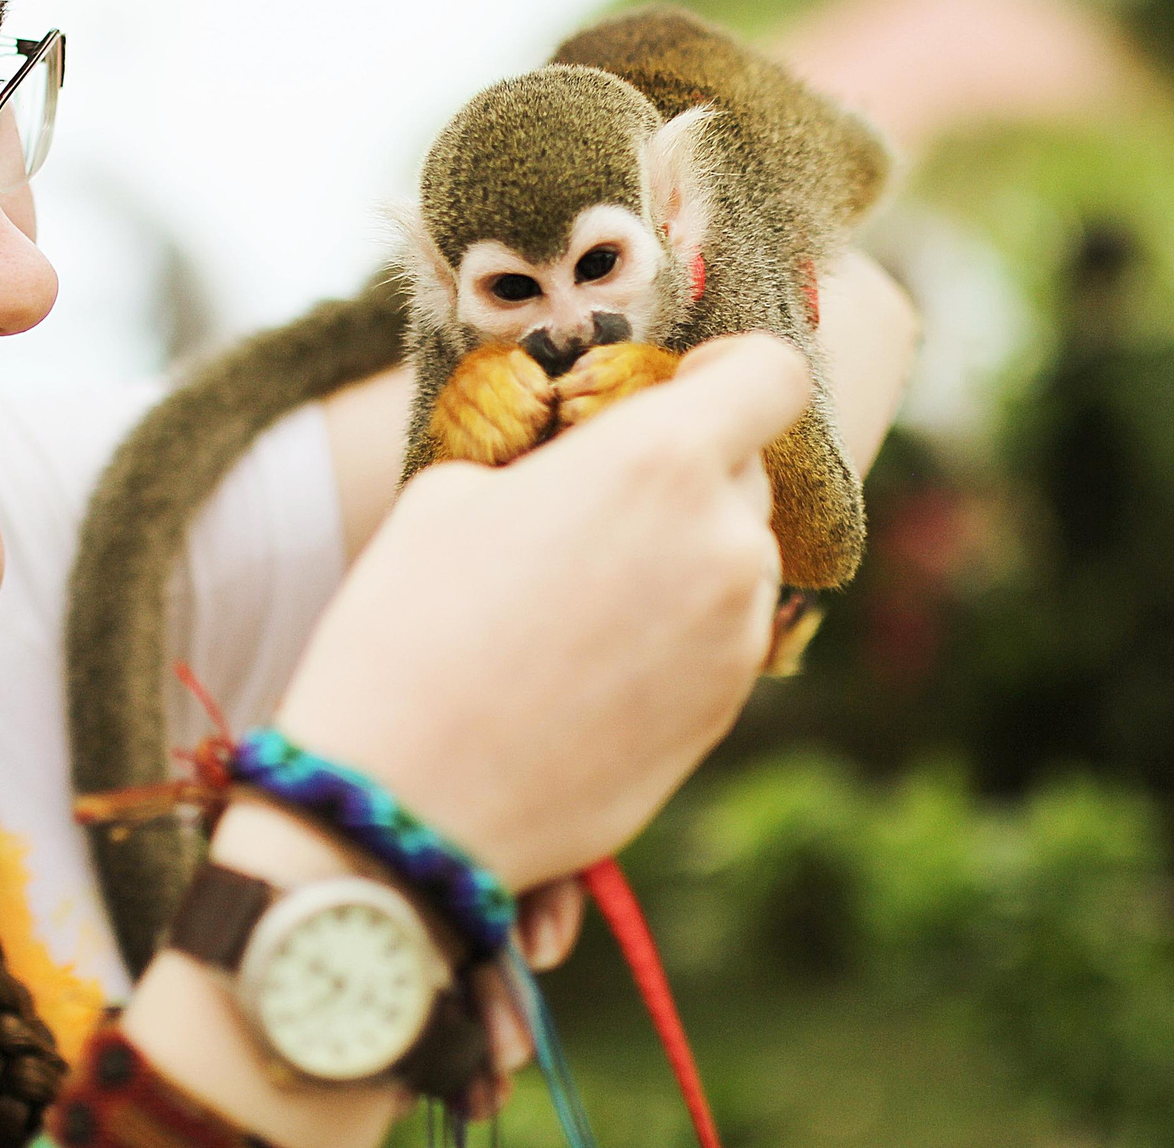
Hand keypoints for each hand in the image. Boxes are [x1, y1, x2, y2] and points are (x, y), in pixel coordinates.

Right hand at [276, 332, 807, 887]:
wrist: (401, 803)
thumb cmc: (405, 629)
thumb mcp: (455, 493)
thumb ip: (558, 459)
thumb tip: (586, 464)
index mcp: (661, 460)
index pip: (772, 375)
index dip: (732, 370)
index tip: (679, 388)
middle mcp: (724, 541)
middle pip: (746, 471)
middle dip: (684, 472)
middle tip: (593, 505)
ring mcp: (734, 638)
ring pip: (732, 560)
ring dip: (678, 557)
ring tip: (575, 601)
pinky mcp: (723, 715)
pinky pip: (715, 639)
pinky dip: (670, 634)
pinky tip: (583, 666)